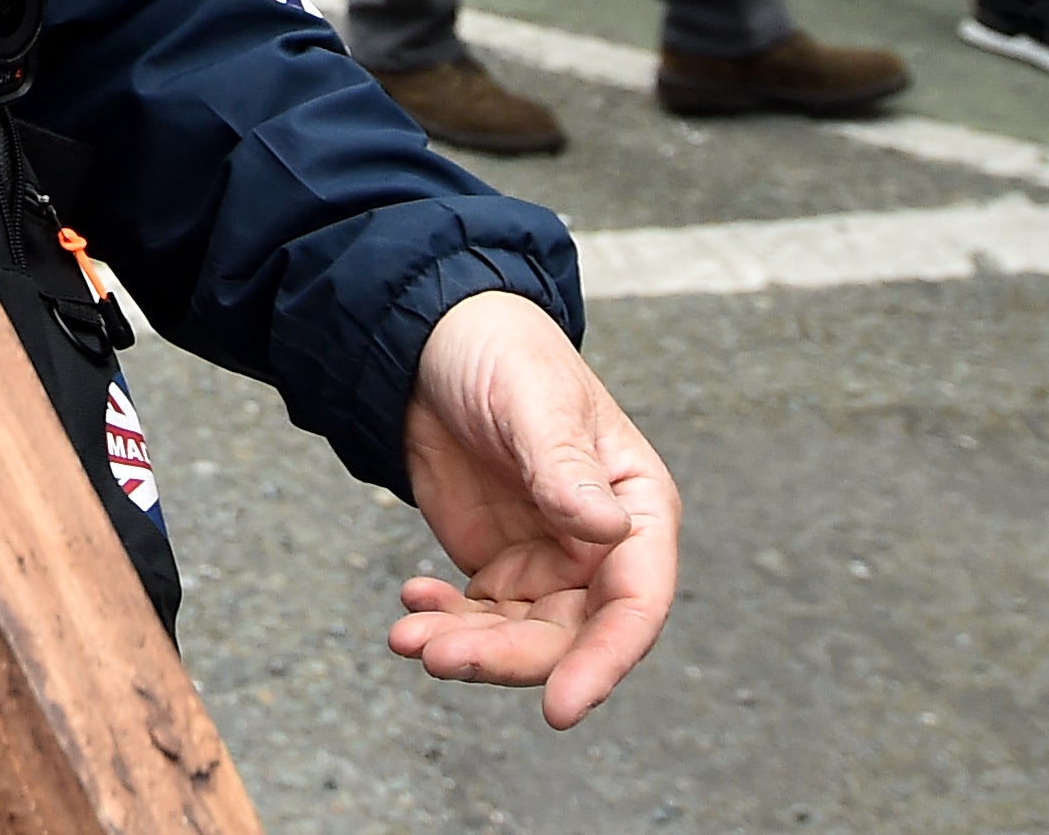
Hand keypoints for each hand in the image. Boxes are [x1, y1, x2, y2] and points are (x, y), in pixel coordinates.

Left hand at [391, 291, 679, 728]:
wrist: (432, 337)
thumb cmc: (504, 353)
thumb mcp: (534, 402)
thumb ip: (567, 468)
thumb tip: (609, 531)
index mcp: (638, 508)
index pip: (637, 603)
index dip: (606, 661)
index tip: (562, 710)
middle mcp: (601, 549)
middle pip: (571, 636)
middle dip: (508, 658)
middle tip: (440, 657)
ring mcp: (549, 563)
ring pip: (521, 638)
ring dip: (467, 648)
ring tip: (409, 638)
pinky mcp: (498, 566)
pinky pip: (479, 618)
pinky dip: (444, 623)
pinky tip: (411, 605)